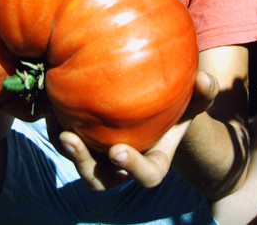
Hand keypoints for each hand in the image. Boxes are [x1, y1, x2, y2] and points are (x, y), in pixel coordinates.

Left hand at [58, 70, 218, 190]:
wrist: (157, 106)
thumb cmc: (179, 105)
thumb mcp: (194, 99)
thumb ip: (203, 94)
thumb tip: (206, 79)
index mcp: (154, 160)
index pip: (147, 176)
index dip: (133, 168)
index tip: (119, 151)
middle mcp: (125, 164)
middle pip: (102, 179)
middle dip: (85, 163)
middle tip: (71, 138)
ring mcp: (104, 155)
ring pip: (80, 162)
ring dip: (66, 148)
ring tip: (54, 122)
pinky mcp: (88, 140)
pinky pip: (68, 141)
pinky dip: (56, 125)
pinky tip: (50, 101)